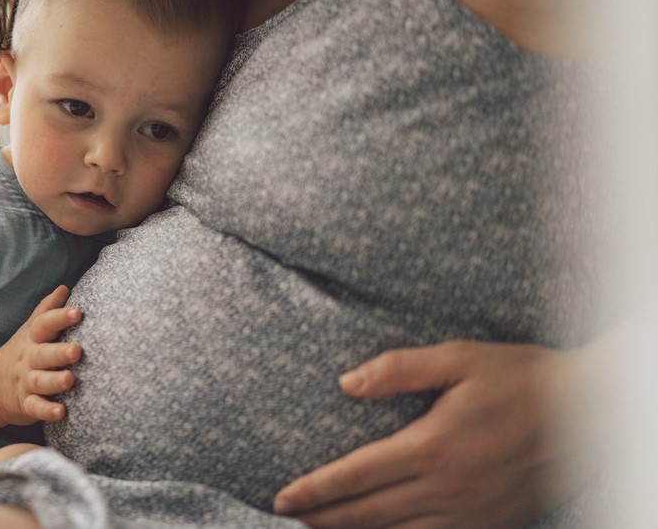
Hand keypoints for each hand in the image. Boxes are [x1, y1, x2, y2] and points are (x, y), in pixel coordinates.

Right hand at [0, 285, 84, 425]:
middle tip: (77, 351)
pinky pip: (36, 408)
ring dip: (55, 381)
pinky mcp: (26, 404)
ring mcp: (26, 382)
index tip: (78, 312)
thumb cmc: (23, 351)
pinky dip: (47, 411)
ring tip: (70, 380)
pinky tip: (61, 413)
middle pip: (44, 354)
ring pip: (40, 381)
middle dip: (60, 353)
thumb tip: (64, 287)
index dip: (60, 317)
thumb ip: (47, 310)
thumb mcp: (30, 329)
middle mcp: (29, 359)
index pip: (45, 325)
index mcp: (33, 339)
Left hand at [273, 340, 592, 527]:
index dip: (315, 490)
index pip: (356, 476)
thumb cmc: (522, 378)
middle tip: (288, 517)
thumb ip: (398, 370)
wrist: (590, 415)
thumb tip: (346, 383)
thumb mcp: (459, 358)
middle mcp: (447, 489)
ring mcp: (472, 513)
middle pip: (369, 513)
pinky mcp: (494, 522)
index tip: (281, 497)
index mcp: (431, 447)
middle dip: (324, 518)